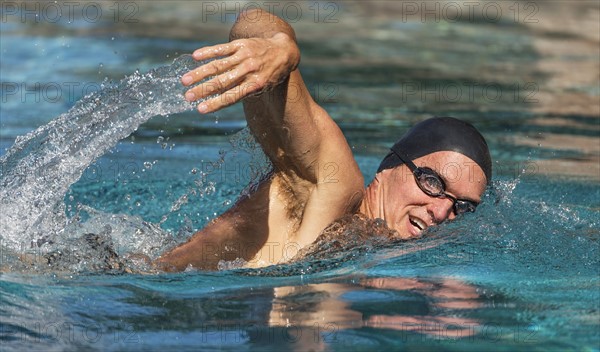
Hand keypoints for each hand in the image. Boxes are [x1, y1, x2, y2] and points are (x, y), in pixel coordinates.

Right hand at [181, 32, 299, 112]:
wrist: (284, 51)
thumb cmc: (271, 74)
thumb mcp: (263, 87)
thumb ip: (244, 92)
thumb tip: (219, 98)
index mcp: (254, 85)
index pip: (231, 96)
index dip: (215, 103)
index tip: (201, 109)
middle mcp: (248, 70)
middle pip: (221, 82)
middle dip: (203, 90)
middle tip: (187, 96)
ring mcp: (244, 56)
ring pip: (218, 65)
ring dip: (200, 73)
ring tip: (185, 80)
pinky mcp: (241, 44)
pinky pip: (222, 48)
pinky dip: (208, 52)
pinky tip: (195, 56)